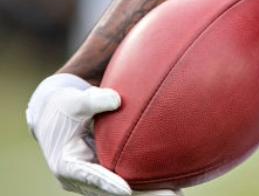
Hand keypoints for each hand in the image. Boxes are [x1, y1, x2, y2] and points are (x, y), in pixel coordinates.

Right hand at [26, 74, 179, 195]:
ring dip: (148, 194)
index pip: (88, 176)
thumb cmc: (64, 107)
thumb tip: (116, 99)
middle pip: (111, 191)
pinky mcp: (105, 175)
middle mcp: (79, 178)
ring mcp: (92, 180)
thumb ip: (91, 100)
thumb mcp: (72, 101)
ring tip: (176, 194)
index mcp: (66, 163)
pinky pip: (127, 182)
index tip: (125, 190)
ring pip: (122, 191)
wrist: (54, 117)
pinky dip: (147, 185)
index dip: (106, 184)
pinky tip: (174, 185)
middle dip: (139, 195)